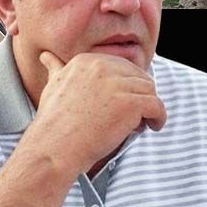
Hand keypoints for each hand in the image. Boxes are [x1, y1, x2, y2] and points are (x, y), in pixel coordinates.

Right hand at [23, 51, 166, 177]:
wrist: (52, 150)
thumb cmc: (53, 125)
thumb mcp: (53, 87)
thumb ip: (57, 69)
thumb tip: (47, 56)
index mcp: (87, 60)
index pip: (123, 67)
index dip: (126, 87)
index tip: (121, 103)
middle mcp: (103, 67)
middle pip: (139, 78)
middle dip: (139, 96)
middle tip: (132, 116)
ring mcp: (118, 84)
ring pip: (150, 91)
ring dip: (148, 108)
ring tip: (137, 123)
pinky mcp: (131, 103)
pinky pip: (157, 106)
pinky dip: (159, 117)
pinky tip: (152, 126)